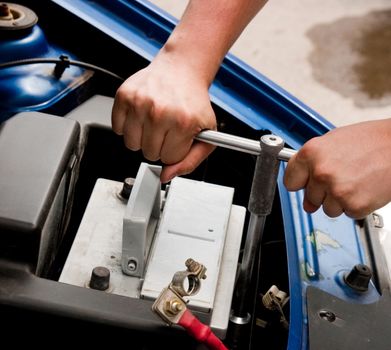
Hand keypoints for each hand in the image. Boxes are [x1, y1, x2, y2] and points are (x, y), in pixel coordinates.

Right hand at [111, 54, 215, 182]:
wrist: (181, 70)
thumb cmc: (194, 102)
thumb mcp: (207, 135)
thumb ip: (190, 162)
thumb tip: (166, 176)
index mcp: (183, 123)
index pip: (168, 159)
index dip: (174, 151)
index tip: (178, 138)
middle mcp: (159, 112)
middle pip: (149, 154)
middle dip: (158, 145)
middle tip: (167, 128)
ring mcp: (139, 103)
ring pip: (131, 145)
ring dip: (142, 138)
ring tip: (154, 122)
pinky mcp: (124, 96)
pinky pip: (117, 129)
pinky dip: (128, 126)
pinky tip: (142, 114)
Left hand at [283, 119, 390, 218]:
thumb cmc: (371, 141)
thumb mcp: (333, 142)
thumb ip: (312, 165)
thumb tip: (305, 197)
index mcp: (311, 153)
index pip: (290, 181)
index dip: (300, 183)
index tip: (307, 183)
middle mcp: (320, 172)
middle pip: (310, 198)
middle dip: (324, 192)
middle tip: (344, 176)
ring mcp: (337, 190)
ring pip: (327, 209)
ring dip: (340, 200)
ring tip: (356, 180)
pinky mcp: (354, 205)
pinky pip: (348, 213)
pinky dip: (357, 205)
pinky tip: (365, 188)